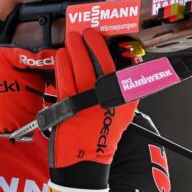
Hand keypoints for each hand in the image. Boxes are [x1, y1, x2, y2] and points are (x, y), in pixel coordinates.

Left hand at [49, 29, 137, 188]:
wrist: (84, 159)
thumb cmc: (102, 135)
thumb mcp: (123, 112)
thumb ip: (127, 89)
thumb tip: (129, 67)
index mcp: (120, 98)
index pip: (111, 65)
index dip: (100, 47)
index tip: (96, 35)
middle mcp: (103, 98)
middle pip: (93, 62)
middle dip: (85, 43)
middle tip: (82, 32)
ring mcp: (85, 101)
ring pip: (77, 68)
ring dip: (72, 51)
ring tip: (71, 40)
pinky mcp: (68, 105)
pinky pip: (64, 79)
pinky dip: (63, 65)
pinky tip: (61, 56)